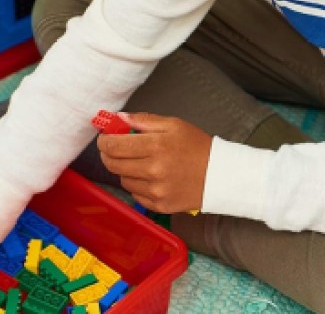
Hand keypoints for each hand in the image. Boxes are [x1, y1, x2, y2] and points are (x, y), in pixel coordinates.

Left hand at [96, 113, 210, 213]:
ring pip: (122, 179)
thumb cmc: (197, 147)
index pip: (113, 145)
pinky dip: (137, 184)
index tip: (105, 137)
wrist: (220, 176)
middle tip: (115, 148)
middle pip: (112, 164)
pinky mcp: (158, 205)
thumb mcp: (174, 125)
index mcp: (156, 146)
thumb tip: (118, 118)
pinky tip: (150, 177)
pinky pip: (134, 194)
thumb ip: (143, 120)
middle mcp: (153, 171)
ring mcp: (155, 191)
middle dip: (108, 154)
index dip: (104, 140)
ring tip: (140, 162)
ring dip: (125, 169)